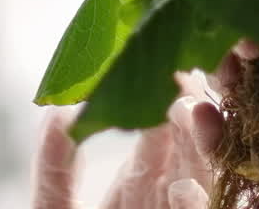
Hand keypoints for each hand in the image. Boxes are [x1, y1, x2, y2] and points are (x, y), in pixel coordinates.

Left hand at [32, 94, 216, 208]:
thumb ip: (55, 167)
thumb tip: (57, 112)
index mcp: (139, 188)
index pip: (160, 136)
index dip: (164, 99)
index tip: (165, 63)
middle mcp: (169, 202)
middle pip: (192, 153)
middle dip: (192, 116)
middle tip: (185, 80)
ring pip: (203, 183)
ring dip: (201, 152)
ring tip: (188, 116)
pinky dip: (195, 204)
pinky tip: (183, 189)